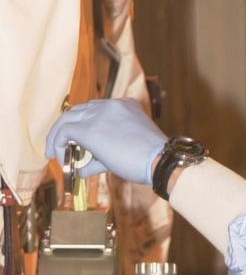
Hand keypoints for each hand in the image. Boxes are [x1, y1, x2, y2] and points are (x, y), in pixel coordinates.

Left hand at [45, 98, 166, 182]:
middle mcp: (111, 104)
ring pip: (67, 119)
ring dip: (58, 138)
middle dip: (65, 130)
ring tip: (56, 155)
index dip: (82, 125)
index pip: (94, 110)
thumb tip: (81, 169)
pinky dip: (58, 145)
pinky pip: (64, 132)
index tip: (77, 141)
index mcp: (124, 105)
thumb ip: (102, 156)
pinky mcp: (90, 129)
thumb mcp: (127, 149)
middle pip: (77, 111)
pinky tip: (60, 159)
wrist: (160, 161)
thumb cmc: (149, 161)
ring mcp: (99, 114)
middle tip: (60, 148)